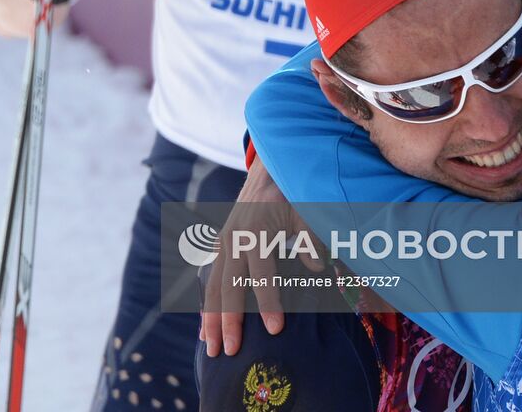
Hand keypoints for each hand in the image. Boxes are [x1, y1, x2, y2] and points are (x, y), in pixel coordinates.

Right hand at [199, 157, 322, 356]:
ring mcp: (224, 242)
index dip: (269, 303)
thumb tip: (317, 268)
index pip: (262, 274)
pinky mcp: (220, 246)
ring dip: (211, 319)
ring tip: (212, 350)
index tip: (275, 330)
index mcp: (257, 231)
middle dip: (229, 321)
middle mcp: (235, 238)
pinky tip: (205, 329)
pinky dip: (207, 305)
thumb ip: (310, 238)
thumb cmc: (291, 193)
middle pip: (229, 286)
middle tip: (232, 353)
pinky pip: (210, 279)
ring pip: (213, 286)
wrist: (269, 169)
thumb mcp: (305, 210)